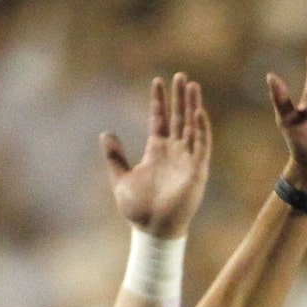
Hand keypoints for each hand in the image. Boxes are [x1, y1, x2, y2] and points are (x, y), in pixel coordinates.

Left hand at [104, 73, 211, 240]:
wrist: (152, 230)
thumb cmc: (138, 210)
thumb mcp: (120, 179)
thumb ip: (115, 157)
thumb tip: (105, 134)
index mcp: (157, 151)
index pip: (160, 119)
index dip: (159, 100)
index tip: (157, 80)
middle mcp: (174, 152)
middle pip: (178, 117)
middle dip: (179, 97)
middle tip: (180, 75)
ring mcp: (187, 160)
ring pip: (192, 126)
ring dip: (192, 106)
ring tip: (192, 85)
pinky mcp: (197, 171)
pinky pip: (201, 145)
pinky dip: (201, 128)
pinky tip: (198, 111)